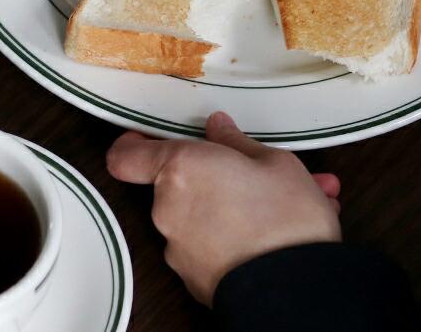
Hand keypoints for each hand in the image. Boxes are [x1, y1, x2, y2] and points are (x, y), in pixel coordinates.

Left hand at [106, 111, 341, 305]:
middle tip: (247, 172)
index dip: (132, 144)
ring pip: (196, 214)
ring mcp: (177, 246)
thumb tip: (219, 130)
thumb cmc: (285, 221)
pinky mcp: (191, 276)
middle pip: (173, 183)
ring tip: (275, 205)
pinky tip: (268, 231)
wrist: (294, 290)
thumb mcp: (274, 162)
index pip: (126, 156)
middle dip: (209, 175)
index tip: (147, 137)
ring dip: (227, 206)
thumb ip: (237, 143)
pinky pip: (207, 244)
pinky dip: (231, 235)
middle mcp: (169, 208)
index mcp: (182, 168)